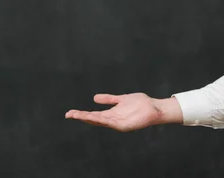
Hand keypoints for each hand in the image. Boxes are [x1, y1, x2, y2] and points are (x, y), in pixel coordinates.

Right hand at [65, 93, 180, 131]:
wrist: (155, 108)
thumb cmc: (141, 104)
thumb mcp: (121, 99)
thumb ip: (109, 99)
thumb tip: (94, 98)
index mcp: (112, 114)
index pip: (94, 115)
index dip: (82, 114)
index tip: (70, 112)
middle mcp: (113, 120)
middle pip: (94, 119)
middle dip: (81, 117)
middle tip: (68, 114)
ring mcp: (118, 123)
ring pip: (100, 121)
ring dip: (88, 118)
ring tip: (77, 115)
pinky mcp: (124, 125)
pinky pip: (111, 123)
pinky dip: (101, 120)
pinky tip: (94, 117)